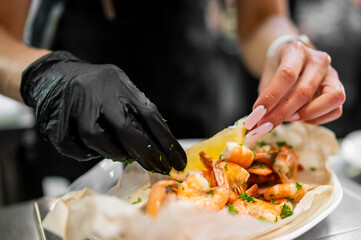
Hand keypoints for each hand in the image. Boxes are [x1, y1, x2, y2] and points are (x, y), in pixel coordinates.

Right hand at [21, 51, 185, 172]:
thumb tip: (161, 142)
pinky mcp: (55, 120)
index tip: (178, 161)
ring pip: (97, 139)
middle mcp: (97, 93)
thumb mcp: (121, 87)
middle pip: (125, 129)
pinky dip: (86, 154)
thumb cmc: (97, 87)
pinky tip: (94, 150)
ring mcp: (74, 106)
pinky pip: (72, 146)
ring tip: (124, 156)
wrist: (55, 75)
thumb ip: (137, 109)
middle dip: (146, 153)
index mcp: (118, 84)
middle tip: (159, 168)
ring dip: (114, 153)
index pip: (149, 115)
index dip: (166, 142)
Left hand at [245, 41, 345, 141]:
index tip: (258, 112)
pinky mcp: (339, 89)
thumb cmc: (279, 67)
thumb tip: (260, 120)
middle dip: (282, 113)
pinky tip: (301, 117)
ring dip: (306, 115)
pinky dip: (317, 119)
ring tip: (289, 117)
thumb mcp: (267, 75)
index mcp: (296, 51)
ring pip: (330, 99)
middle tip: (266, 125)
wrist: (293, 59)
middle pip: (304, 91)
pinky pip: (335, 110)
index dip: (272, 96)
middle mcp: (318, 60)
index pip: (286, 75)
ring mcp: (332, 74)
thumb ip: (266, 95)